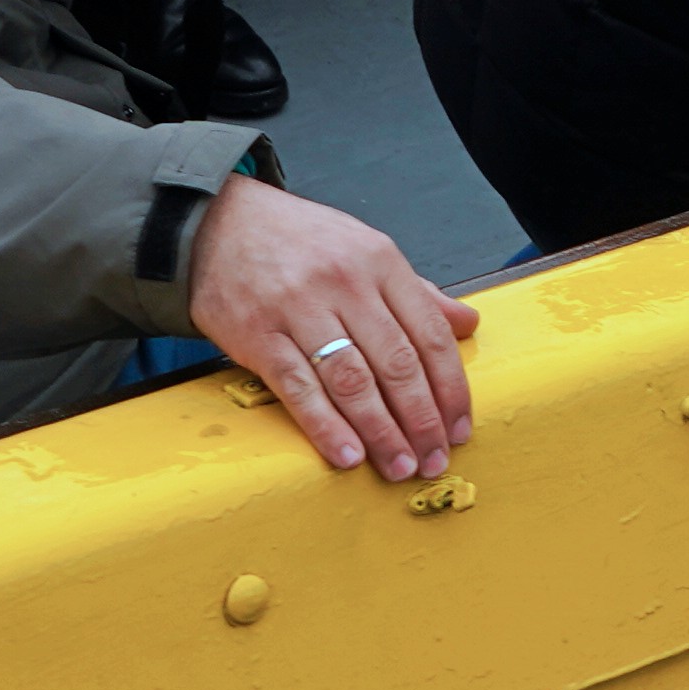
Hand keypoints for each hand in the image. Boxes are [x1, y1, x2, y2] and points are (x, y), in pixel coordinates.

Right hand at [186, 176, 481, 482]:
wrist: (220, 223)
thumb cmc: (301, 241)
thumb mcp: (366, 250)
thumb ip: (417, 292)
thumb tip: (468, 324)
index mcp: (379, 261)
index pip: (429, 334)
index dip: (450, 388)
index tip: (459, 428)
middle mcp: (344, 283)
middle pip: (396, 363)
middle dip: (422, 420)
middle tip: (434, 460)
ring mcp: (298, 309)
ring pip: (352, 381)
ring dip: (381, 432)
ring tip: (399, 466)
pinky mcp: (257, 335)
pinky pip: (298, 388)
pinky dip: (326, 426)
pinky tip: (348, 455)